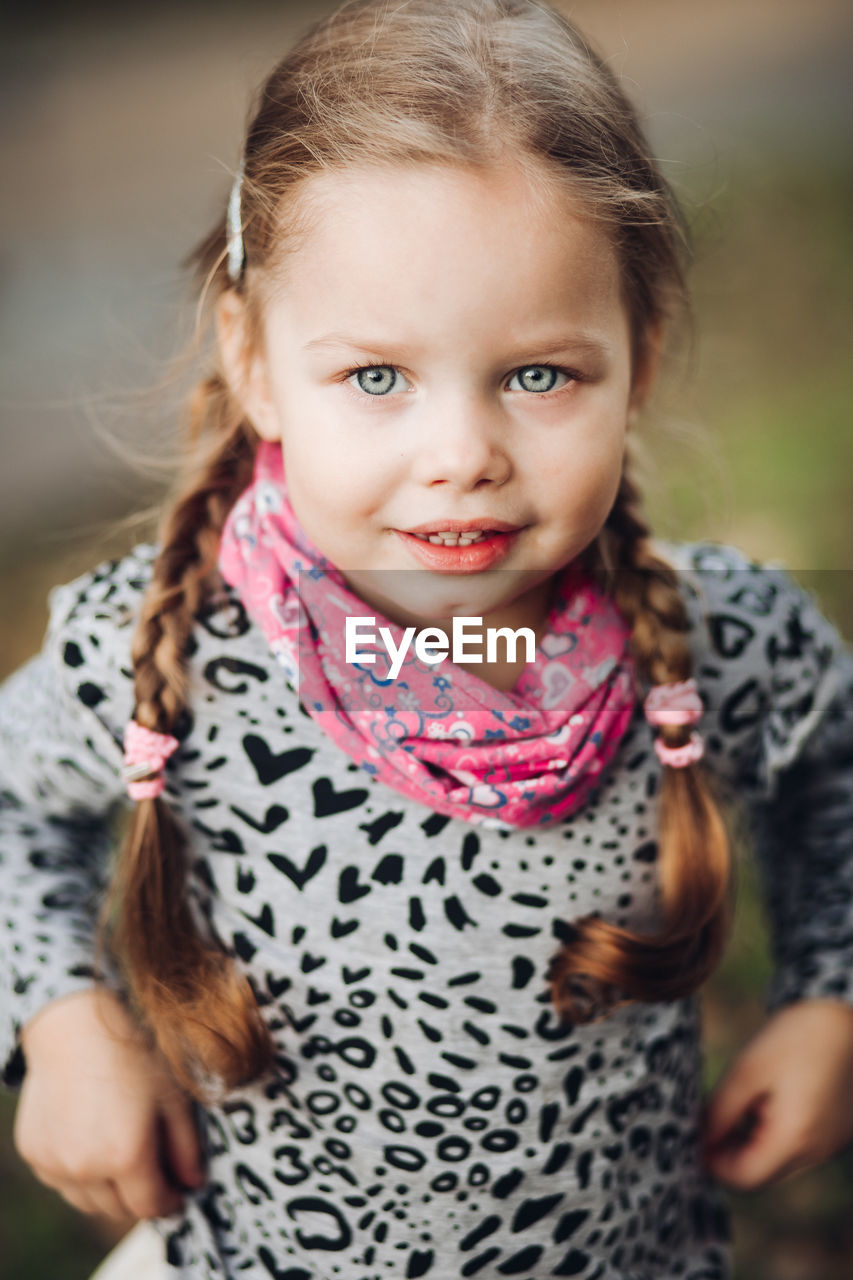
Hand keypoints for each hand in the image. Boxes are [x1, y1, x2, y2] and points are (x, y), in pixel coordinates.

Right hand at [14, 988, 205, 1224]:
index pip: (148, 1206)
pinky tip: (91, 1139)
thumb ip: (186, 1147)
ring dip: (107, 1190)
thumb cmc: (131, 1055)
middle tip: (152, 1172)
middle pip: (117, 1209)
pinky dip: (78, 1173)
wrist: (75, 1027)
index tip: (176, 1193)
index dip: (168, 1202)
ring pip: (86, 1200)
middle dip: (138, 1197)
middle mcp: (85, 1168)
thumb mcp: (172, 1096)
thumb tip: (193, 1183)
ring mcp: (54, 1163)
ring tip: (121, 1154)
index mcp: (125, 1156)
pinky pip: (61, 1180)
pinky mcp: (34, 1153)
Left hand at [700, 998, 852, 1189]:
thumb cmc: (792, 1038)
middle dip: (731, 1153)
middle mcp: (818, 1151)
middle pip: (763, 1173)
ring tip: (741, 1103)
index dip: (714, 1163)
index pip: (746, 1178)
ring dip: (753, 1143)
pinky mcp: (836, 1133)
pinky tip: (766, 1100)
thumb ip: (720, 1112)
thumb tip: (699, 1141)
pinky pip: (799, 1147)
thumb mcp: (747, 1071)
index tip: (695, 1138)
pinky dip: (775, 1134)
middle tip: (712, 1118)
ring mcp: (830, 1144)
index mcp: (795, 1137)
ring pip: (780, 1162)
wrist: (840, 1017)